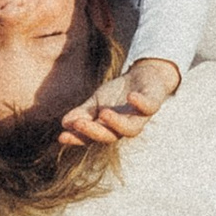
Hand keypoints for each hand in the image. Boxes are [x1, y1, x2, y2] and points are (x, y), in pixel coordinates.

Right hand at [60, 56, 177, 146]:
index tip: (62, 137)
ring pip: (131, 129)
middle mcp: (124, 127)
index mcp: (109, 128)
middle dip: (94, 131)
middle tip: (78, 124)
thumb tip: (64, 123)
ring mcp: (140, 117)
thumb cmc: (118, 93)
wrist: (144, 76)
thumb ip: (82, 113)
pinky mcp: (153, 103)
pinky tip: (131, 97)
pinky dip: (140, 103)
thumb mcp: (96, 102)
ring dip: (117, 123)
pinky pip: (149, 107)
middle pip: (110, 136)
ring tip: (103, 113)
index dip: (77, 139)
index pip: (91, 138)